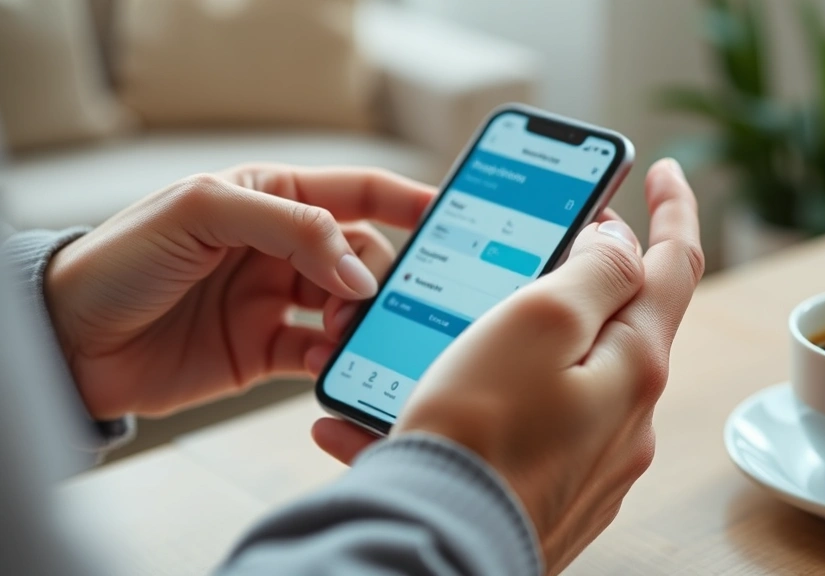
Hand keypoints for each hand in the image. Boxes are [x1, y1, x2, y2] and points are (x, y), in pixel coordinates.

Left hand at [46, 164, 433, 418]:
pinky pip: (321, 353)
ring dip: (360, 320)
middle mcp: (280, 249)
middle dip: (377, 277)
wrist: (69, 340)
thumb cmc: (122, 259)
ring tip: (346, 334)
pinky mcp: (265, 351)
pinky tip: (328, 362)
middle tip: (367, 301)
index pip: (356, 192)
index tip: (449, 216)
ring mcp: (275, 301)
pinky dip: (335, 359)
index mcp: (270, 199)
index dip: (406, 200)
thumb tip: (361, 272)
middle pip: (362, 256)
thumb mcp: (203, 213)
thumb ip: (293, 228)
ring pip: (348, 307)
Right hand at [311, 159, 703, 572]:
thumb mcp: (539, 321)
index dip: (675, 209)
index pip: (675, 266)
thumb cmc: (479, 433)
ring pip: (567, 373)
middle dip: (586, 277)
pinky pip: (527, 426)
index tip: (666, 171)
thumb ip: (593, 271)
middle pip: (621, 321)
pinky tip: (427, 407)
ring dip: (522, 342)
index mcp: (634, 364)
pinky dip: (488, 402)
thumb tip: (620, 243)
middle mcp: (626, 416)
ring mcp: (592, 459)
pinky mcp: (552, 490)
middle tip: (545, 248)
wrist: (438, 545)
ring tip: (460, 336)